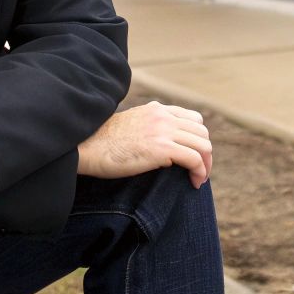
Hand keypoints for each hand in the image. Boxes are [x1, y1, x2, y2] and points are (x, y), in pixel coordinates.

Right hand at [76, 101, 212, 188]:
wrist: (87, 146)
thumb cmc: (103, 142)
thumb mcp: (131, 124)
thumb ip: (149, 127)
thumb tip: (162, 147)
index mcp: (157, 110)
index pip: (194, 119)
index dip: (198, 139)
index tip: (194, 157)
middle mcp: (164, 116)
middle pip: (202, 133)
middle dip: (206, 154)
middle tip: (199, 172)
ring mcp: (163, 130)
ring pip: (203, 145)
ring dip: (206, 165)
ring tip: (198, 180)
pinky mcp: (161, 148)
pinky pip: (194, 158)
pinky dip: (200, 172)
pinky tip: (194, 183)